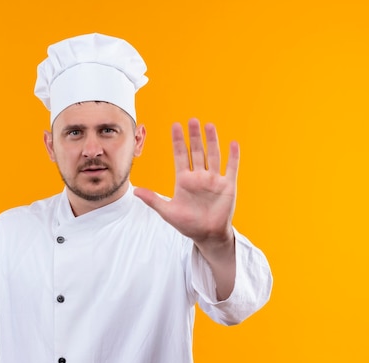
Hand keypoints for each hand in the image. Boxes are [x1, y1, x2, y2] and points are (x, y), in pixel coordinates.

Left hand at [134, 118, 238, 247]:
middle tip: (192, 120)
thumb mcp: (168, 212)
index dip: (178, 141)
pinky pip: (231, 168)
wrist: (207, 235)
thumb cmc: (187, 224)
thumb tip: (135, 191)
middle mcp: (199, 176)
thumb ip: (153, 200)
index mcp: (184, 180)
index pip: (180, 155)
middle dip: (194, 136)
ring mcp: (214, 180)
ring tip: (209, 125)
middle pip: (197, 151)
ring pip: (213, 156)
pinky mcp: (228, 186)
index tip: (175, 125)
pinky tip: (233, 143)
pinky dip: (232, 156)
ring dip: (212, 141)